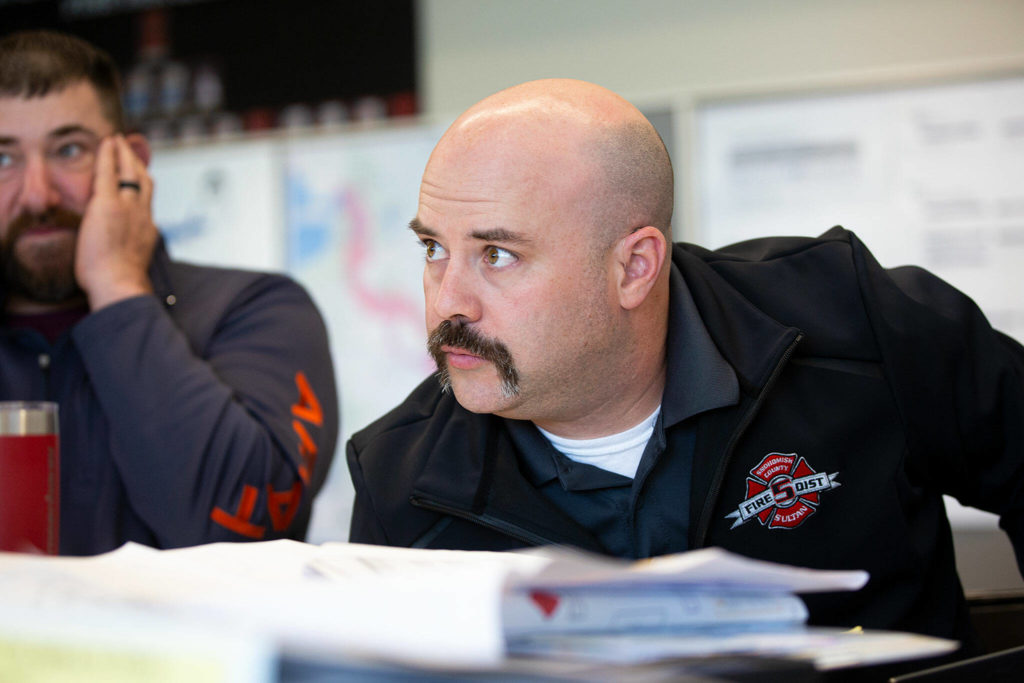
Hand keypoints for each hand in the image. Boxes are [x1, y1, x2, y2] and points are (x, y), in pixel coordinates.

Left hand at [75, 135, 157, 310]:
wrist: (119, 284)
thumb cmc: (119, 284)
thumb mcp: (131, 264)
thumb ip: (131, 252)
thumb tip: (126, 256)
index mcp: (148, 230)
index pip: (146, 202)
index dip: (142, 187)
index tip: (140, 176)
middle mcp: (143, 214)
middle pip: (145, 182)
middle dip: (137, 163)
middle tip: (130, 149)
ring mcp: (128, 207)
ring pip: (131, 172)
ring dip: (125, 154)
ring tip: (118, 141)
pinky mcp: (107, 203)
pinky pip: (107, 172)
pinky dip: (108, 155)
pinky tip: (105, 142)